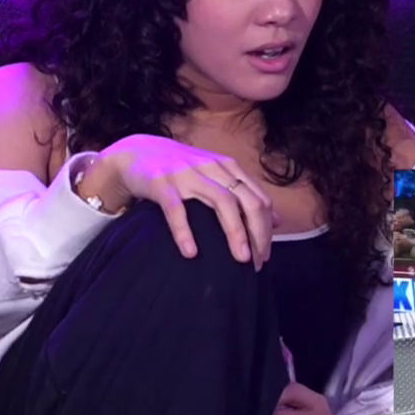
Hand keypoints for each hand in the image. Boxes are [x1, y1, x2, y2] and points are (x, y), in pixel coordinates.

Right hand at [90, 135, 274, 267]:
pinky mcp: (161, 182)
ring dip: (235, 231)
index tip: (265, 255)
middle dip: (257, 232)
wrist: (136, 153)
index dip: (266, 228)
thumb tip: (277, 220)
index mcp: (227, 167)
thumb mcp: (215, 176)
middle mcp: (212, 167)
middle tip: (258, 262)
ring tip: (240, 259)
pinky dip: (184, 231)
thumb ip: (244, 194)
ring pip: (221, 201)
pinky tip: (191, 252)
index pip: (258, 198)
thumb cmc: (180, 170)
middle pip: (246, 200)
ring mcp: (187, 173)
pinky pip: (176, 209)